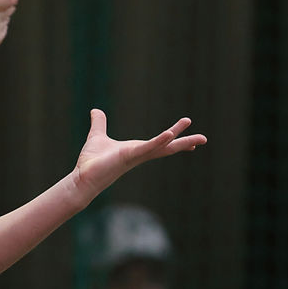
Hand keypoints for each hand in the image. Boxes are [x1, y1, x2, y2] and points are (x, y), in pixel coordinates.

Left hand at [69, 109, 204, 201]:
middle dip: (185, 142)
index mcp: (136, 149)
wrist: (83, 177)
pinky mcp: (130, 156)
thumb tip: (96, 111)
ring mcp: (137, 156)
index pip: (160, 143)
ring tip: (199, 137)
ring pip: (164, 148)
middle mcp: (140, 154)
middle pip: (168, 147)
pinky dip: (159, 141)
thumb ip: (99, 124)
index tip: (191, 139)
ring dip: (181, 142)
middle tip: (204, 138)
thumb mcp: (97, 136)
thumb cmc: (91, 162)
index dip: (174, 140)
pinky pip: (148, 148)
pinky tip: (169, 134)